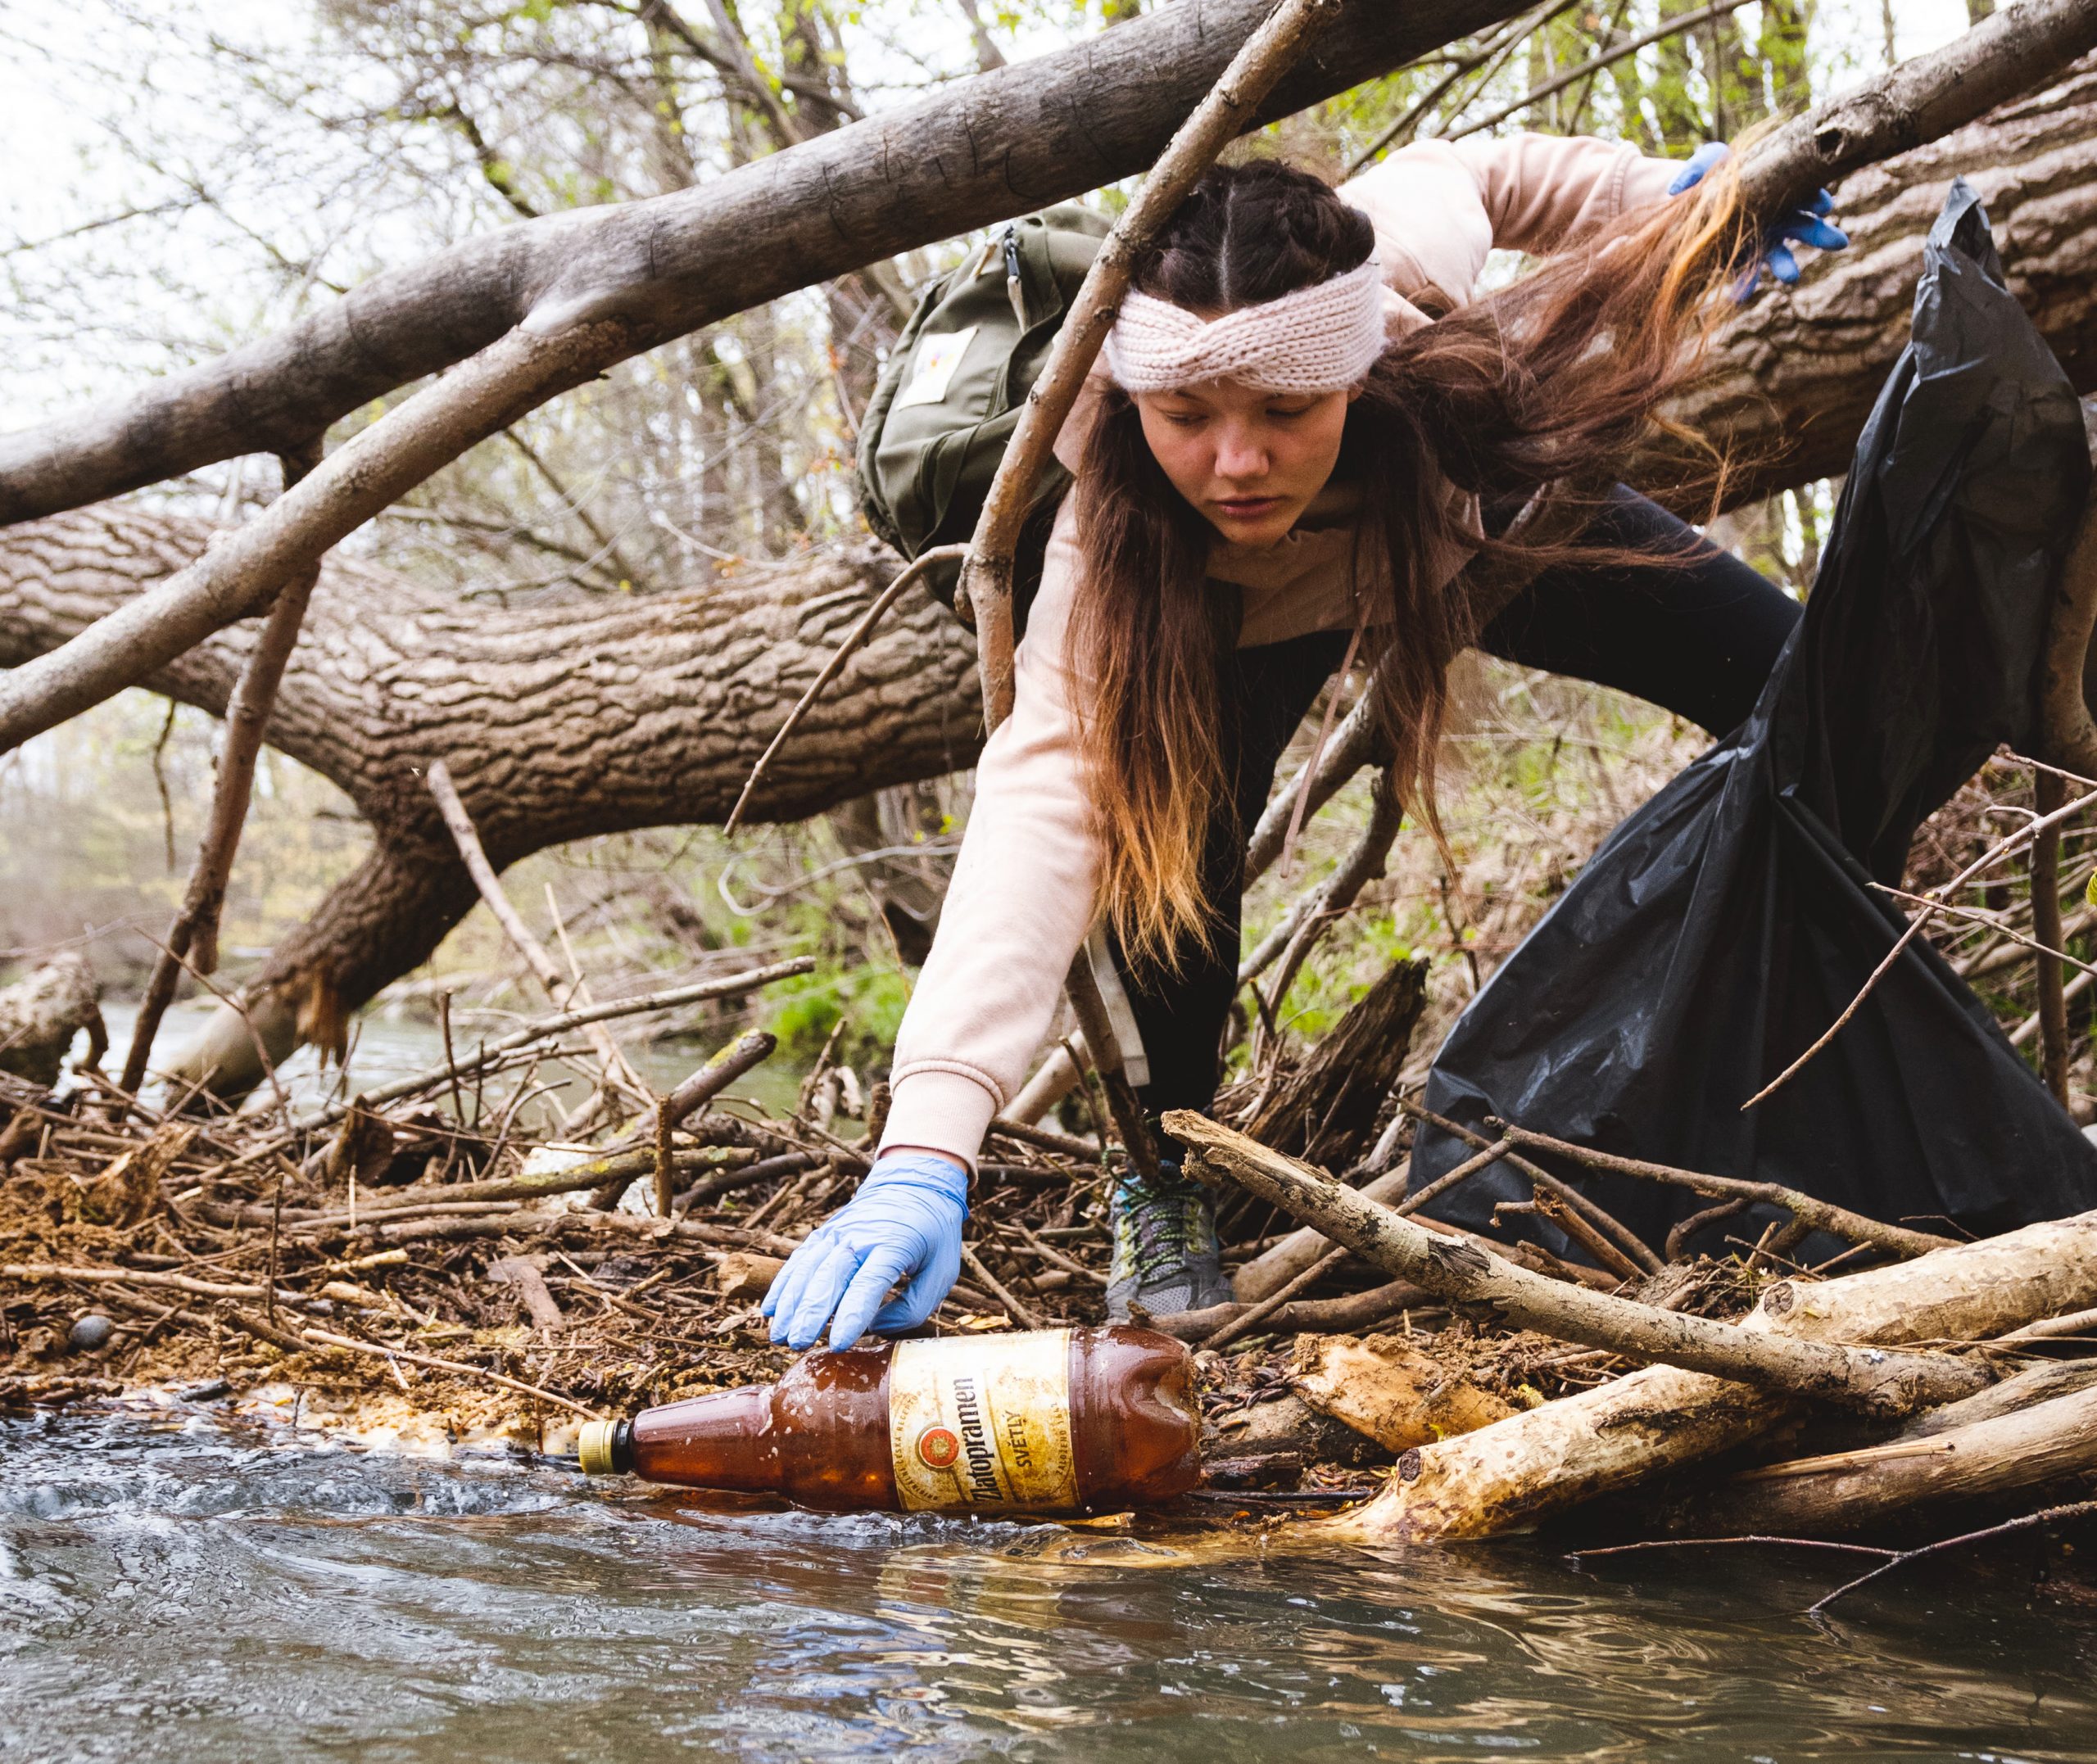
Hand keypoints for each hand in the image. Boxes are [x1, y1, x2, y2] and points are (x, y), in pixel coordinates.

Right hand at [760, 1150, 967, 1349]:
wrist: (915, 1183)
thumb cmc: (932, 1235)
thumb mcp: (942, 1271)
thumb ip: (913, 1306)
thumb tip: (875, 1328)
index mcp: (893, 1245)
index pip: (867, 1284)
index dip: (851, 1315)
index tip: (837, 1344)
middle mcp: (860, 1237)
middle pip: (829, 1278)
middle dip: (811, 1314)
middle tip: (798, 1345)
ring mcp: (838, 1233)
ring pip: (807, 1270)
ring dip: (791, 1304)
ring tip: (780, 1336)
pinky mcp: (825, 1233)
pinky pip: (799, 1260)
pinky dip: (784, 1284)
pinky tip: (771, 1309)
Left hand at [1668, 141, 1847, 287]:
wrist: (1696, 204)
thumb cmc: (1713, 176)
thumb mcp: (1708, 163)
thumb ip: (1697, 167)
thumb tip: (1676, 188)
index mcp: (1781, 190)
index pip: (1807, 193)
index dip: (1817, 198)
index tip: (1823, 204)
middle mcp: (1778, 219)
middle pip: (1806, 227)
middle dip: (1822, 234)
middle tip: (1839, 242)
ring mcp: (1763, 242)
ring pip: (1781, 255)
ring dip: (1787, 265)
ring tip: (1792, 277)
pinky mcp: (1743, 262)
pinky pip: (1747, 277)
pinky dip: (1744, 286)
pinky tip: (1738, 296)